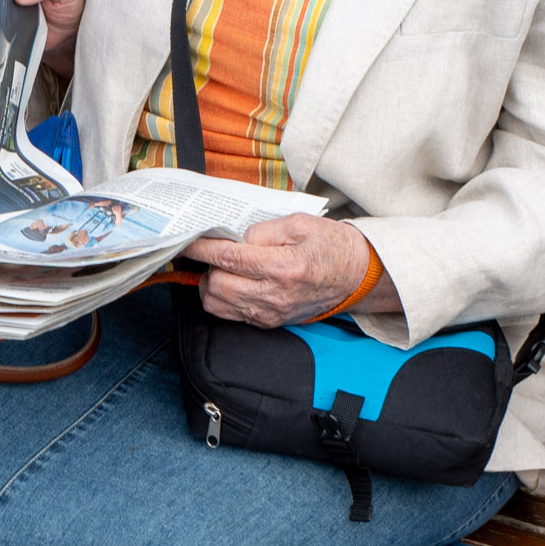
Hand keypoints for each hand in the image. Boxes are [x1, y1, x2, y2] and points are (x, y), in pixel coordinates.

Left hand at [185, 217, 391, 327]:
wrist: (356, 276)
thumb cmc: (330, 246)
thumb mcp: (300, 223)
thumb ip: (262, 230)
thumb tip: (235, 239)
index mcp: (283, 267)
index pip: (229, 258)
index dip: (202, 248)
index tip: (188, 241)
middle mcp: (274, 295)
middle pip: (217, 284)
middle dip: (207, 266)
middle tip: (213, 251)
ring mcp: (271, 312)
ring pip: (218, 304)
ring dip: (211, 284)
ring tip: (221, 268)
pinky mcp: (270, 322)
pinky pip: (231, 315)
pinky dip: (222, 298)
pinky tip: (231, 283)